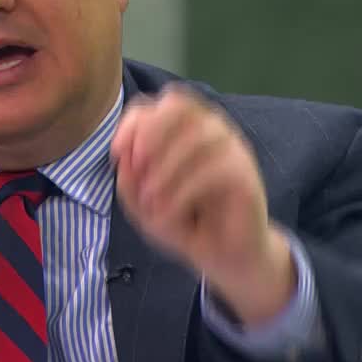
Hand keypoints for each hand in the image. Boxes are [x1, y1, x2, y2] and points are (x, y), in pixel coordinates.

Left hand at [110, 84, 295, 326]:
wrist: (225, 257)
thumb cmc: (185, 224)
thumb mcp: (145, 208)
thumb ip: (129, 183)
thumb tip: (123, 159)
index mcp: (184, 130)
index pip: (158, 104)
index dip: (134, 122)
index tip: (116, 154)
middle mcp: (210, 130)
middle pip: (178, 105)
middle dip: (151, 132)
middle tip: (137, 167)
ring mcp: (231, 148)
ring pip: (198, 135)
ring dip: (165, 168)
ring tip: (151, 200)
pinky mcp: (245, 174)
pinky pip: (214, 168)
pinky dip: (183, 191)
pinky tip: (169, 212)